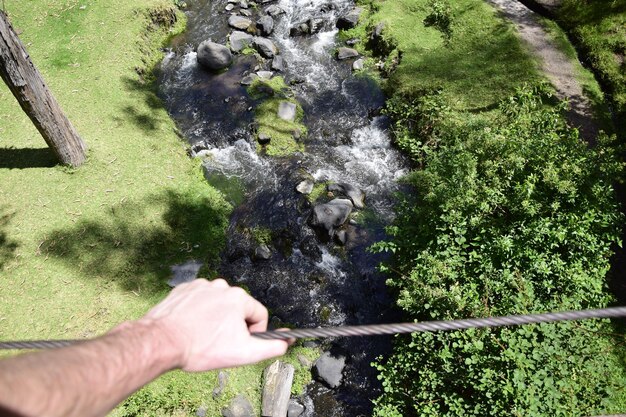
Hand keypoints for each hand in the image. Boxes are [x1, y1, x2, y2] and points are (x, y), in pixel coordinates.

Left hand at [139, 278, 289, 371]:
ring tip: (202, 335)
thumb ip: (270, 347)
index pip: (259, 314)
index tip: (241, 343)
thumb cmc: (200, 347)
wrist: (162, 341)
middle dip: (233, 325)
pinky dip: (198, 312)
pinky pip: (199, 300)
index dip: (254, 332)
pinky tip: (190, 326)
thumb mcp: (243, 353)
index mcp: (239, 298)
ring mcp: (201, 285)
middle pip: (238, 308)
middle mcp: (221, 286)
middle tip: (219, 342)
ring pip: (218, 304)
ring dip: (215, 317)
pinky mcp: (184, 289)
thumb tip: (285, 342)